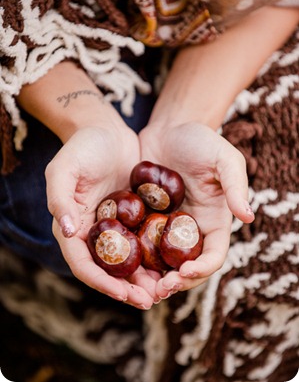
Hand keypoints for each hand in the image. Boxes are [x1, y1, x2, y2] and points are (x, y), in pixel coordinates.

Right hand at [46, 124, 158, 308]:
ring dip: (143, 278)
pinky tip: (172, 264)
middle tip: (149, 300)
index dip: (100, 282)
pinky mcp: (133, 217)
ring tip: (164, 289)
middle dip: (126, 288)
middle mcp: (93, 232)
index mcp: (72, 226)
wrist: (107, 130)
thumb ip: (60, 199)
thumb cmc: (82, 147)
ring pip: (128, 261)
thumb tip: (66, 231)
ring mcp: (114, 226)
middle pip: (107, 270)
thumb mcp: (64, 168)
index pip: (82, 263)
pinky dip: (154, 256)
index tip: (123, 293)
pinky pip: (143, 241)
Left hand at [139, 122, 253, 298]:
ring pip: (160, 263)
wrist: (168, 128)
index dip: (202, 269)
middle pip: (185, 267)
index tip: (184, 271)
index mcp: (214, 221)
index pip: (213, 256)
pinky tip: (118, 262)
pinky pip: (138, 243)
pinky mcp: (144, 219)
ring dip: (150, 279)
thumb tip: (247, 216)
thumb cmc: (200, 141)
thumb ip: (235, 185)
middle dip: (174, 282)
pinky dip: (132, 257)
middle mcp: (190, 230)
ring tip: (136, 286)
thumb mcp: (224, 158)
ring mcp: (166, 226)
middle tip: (156, 290)